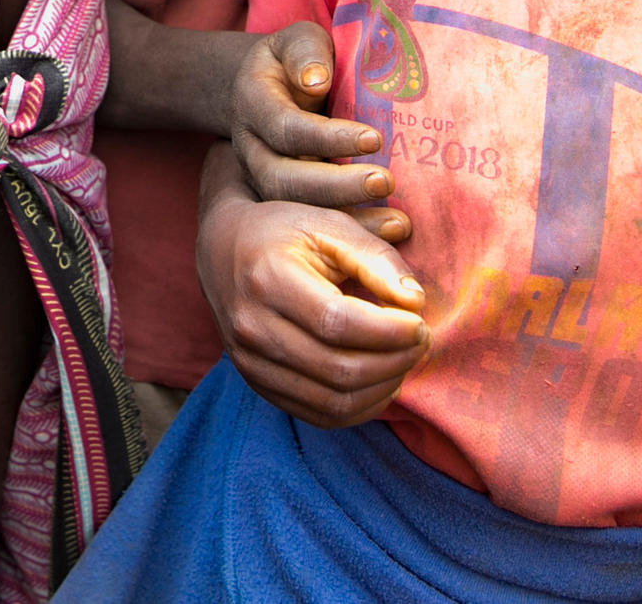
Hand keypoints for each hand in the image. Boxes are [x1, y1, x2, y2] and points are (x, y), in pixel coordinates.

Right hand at [198, 179, 428, 427]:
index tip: (419, 321)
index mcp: (268, 280)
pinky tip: (380, 381)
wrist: (221, 248)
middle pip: (339, 370)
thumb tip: (415, 301)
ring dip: (382, 388)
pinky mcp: (256, 383)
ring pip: (332, 402)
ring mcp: (249, 362)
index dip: (390, 332)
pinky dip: (359, 408)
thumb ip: (376, 258)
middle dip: (395, 361)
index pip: (339, 324)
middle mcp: (252, 327)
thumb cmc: (284, 232)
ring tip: (403, 359)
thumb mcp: (330, 226)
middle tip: (420, 340)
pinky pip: (318, 415)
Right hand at [230, 20, 406, 240]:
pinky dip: (347, 233)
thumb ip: (306, 53)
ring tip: (397, 221)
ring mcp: (262, 178)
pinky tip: (388, 234)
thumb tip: (316, 81)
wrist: (267, 86)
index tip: (375, 138)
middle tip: (385, 182)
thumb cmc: (295, 60)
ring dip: (345, 218)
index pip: (286, 128)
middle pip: (282, 179)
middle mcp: (251, 147)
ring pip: (293, 209)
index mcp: (252, 104)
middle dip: (335, 186)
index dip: (328, 138)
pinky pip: (308, 225)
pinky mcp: (282, 200)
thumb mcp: (297, 41)